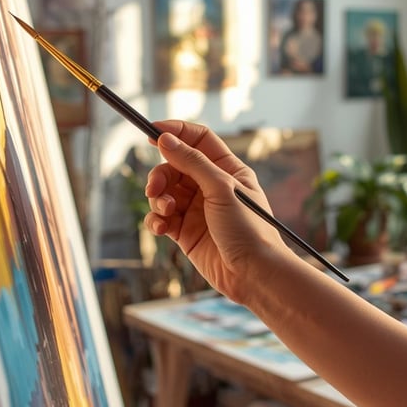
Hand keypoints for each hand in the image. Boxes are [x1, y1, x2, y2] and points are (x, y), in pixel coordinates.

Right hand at [143, 120, 293, 300]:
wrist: (253, 274)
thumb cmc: (249, 229)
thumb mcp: (222, 188)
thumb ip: (192, 162)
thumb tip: (165, 139)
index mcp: (228, 169)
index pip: (199, 140)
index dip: (176, 132)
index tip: (152, 132)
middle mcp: (211, 186)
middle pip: (175, 165)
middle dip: (161, 174)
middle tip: (155, 188)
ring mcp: (197, 209)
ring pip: (165, 191)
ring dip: (157, 199)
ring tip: (165, 211)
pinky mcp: (185, 232)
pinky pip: (161, 217)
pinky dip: (155, 220)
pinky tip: (161, 227)